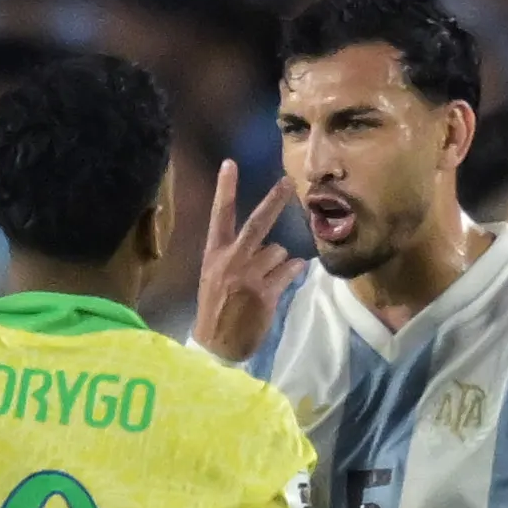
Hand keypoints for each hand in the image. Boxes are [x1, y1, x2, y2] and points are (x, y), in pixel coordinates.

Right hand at [192, 159, 300, 364]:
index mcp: (214, 253)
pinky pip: (289, 270)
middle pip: (257, 222)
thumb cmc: (215, 309)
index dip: (225, 189)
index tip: (230, 164)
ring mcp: (249, 276)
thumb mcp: (214, 277)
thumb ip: (234, 257)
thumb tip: (264, 244)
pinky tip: (290, 274)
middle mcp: (231, 259)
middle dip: (275, 200)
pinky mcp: (266, 293)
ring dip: (279, 260)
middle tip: (289, 183)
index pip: (219, 215)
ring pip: (278, 251)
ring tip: (267, 277)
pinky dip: (293, 270)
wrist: (216, 343)